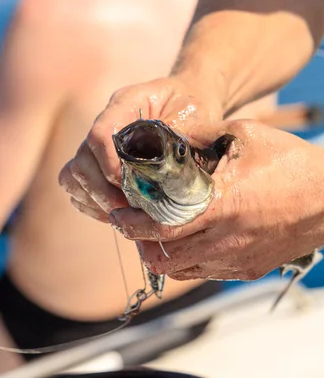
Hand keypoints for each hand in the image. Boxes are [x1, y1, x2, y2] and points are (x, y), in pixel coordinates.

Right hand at [59, 76, 222, 222]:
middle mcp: (107, 121)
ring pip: (74, 174)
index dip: (109, 165)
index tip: (129, 187)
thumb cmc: (195, 105)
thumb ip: (179, 140)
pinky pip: (79, 187)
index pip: (101, 134)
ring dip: (96, 199)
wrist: (193, 98)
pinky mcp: (100, 161)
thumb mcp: (197, 116)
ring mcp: (100, 142)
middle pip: (82, 159)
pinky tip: (119, 212)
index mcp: (126, 103)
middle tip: (129, 211)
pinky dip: (93, 204)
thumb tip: (165, 172)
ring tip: (125, 214)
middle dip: (102, 191)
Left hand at [110, 120, 323, 280]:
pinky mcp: (248, 268)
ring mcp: (237, 258)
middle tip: (130, 221)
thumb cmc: (289, 161)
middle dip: (139, 241)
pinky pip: (204, 273)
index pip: (162, 226)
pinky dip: (186, 261)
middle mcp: (226, 238)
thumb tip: (168, 133)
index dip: (132, 223)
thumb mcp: (243, 134)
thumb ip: (200, 134)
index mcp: (223, 204)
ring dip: (161, 253)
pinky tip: (185, 240)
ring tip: (154, 231)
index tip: (117, 212)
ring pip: (182, 270)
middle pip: (164, 256)